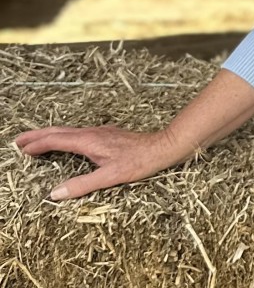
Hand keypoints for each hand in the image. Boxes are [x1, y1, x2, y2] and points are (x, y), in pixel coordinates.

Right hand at [15, 124, 189, 200]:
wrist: (163, 147)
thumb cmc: (139, 162)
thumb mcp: (109, 177)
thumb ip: (82, 185)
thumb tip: (54, 194)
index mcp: (88, 141)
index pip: (55, 140)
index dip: (36, 145)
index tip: (21, 150)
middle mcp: (92, 133)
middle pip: (58, 131)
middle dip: (37, 135)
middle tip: (18, 140)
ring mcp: (100, 132)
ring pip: (68, 131)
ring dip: (50, 135)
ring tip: (36, 141)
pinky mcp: (108, 135)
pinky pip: (78, 133)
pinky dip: (64, 136)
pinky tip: (67, 142)